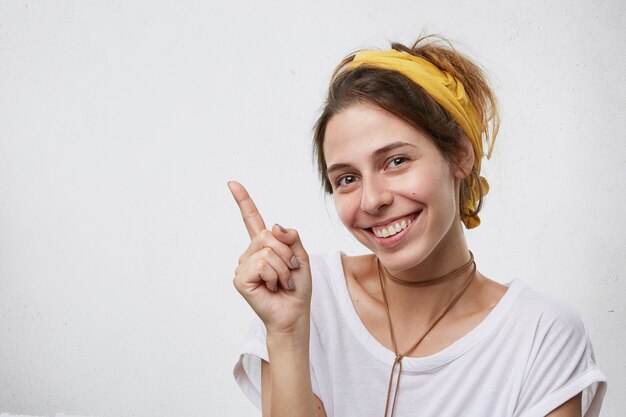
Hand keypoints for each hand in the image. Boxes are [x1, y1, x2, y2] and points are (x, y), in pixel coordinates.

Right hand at [228, 181, 311, 334]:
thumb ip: (291, 236)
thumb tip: (273, 226)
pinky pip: (263, 264)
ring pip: (268, 251)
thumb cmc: (297, 288)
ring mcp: (243, 265)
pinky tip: (272, 288)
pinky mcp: (240, 279)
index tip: (232, 183)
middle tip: (289, 272)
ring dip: (283, 268)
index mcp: (264, 246)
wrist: (294, 314)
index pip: (251, 219)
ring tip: (281, 283)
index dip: (243, 201)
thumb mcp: (301, 256)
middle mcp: (250, 253)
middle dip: (287, 253)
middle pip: (268, 235)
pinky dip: (275, 276)